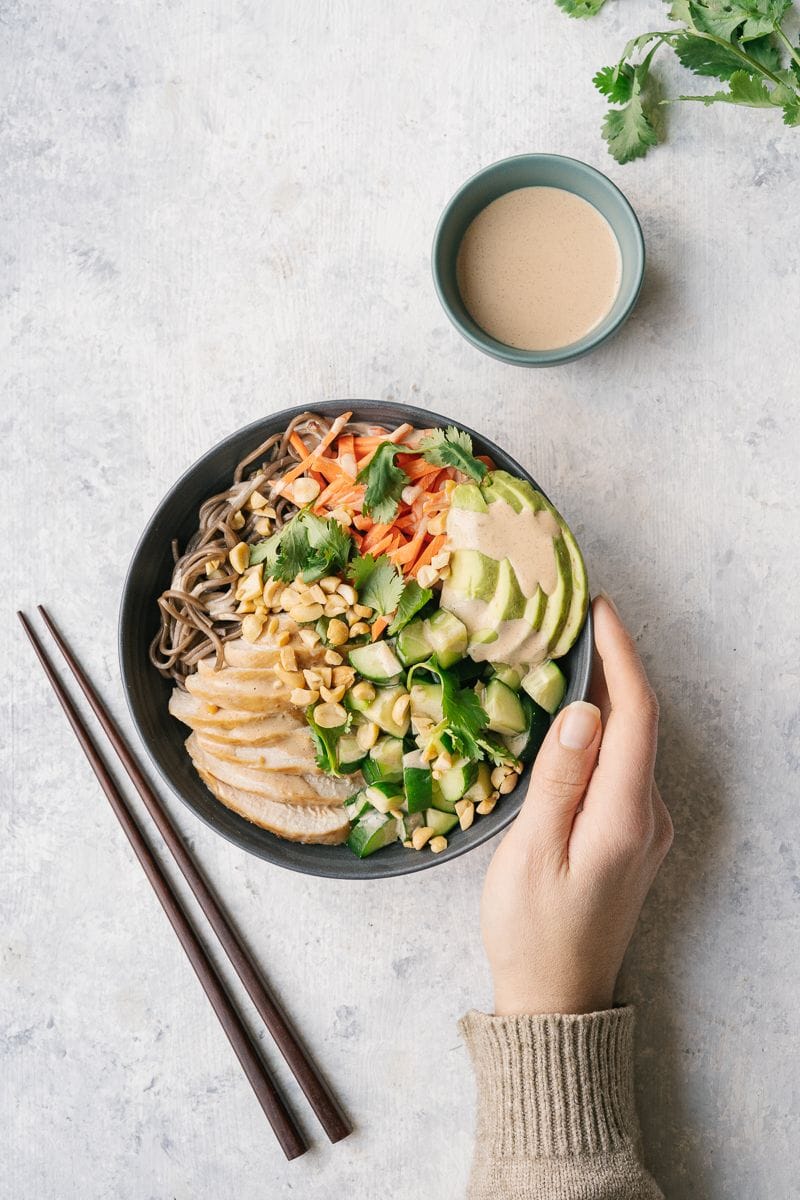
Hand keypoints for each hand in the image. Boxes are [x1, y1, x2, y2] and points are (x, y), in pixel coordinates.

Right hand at [481, 594, 672, 1015]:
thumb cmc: (533, 932)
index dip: (621, 656)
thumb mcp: (532, 853)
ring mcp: (644, 828)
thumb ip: (560, 780)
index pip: (636, 715)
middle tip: (570, 620)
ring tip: (563, 654)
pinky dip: (600, 732)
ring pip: (630, 743)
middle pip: (639, 722)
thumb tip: (583, 711)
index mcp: (626, 816)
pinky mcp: (631, 837)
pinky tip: (567, 717)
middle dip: (612, 665)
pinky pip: (621, 767)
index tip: (598, 609)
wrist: (556, 1001)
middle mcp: (649, 816)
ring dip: (605, 697)